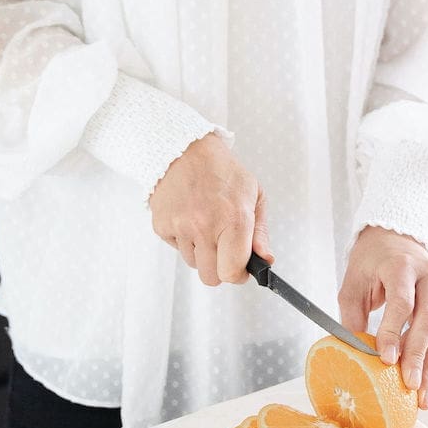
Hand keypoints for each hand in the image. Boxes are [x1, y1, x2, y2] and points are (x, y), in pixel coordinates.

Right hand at [148, 132, 273, 285]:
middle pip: (210, 277)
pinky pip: (176, 248)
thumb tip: (265, 260)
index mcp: (233, 220)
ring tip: (205, 224)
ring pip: (193, 264)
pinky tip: (189, 218)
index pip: (232, 273)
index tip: (241, 268)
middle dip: (219, 268)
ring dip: (201, 252)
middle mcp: (204, 226)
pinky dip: (184, 240)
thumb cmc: (222, 171)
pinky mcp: (162, 226)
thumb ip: (260, 232)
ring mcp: (180, 227)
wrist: (184, 150)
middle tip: (223, 248)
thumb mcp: (253, 195)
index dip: (239, 275)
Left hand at [338, 225, 427, 410]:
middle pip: (427, 319)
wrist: (395, 237)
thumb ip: (353, 316)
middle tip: (410, 384)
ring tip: (423, 395)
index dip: (394, 332)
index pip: (402, 302)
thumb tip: (353, 354)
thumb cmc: (371, 260)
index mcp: (401, 266)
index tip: (386, 359)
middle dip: (418, 355)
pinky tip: (427, 383)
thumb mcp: (353, 281)